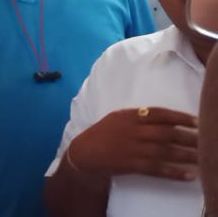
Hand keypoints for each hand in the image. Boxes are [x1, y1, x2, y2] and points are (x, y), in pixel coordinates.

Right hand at [67, 107, 198, 180]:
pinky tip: (188, 175)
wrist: (83, 153)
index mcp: (128, 117)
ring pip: (164, 151)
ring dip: (185, 155)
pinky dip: (173, 172)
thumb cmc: (101, 134)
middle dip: (188, 137)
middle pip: (165, 133)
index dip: (179, 117)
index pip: (158, 114)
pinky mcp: (130, 165)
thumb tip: (163, 118)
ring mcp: (131, 148)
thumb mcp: (116, 118)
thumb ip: (137, 116)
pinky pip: (156, 169)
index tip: (196, 121)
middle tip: (205, 140)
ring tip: (202, 157)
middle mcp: (131, 131)